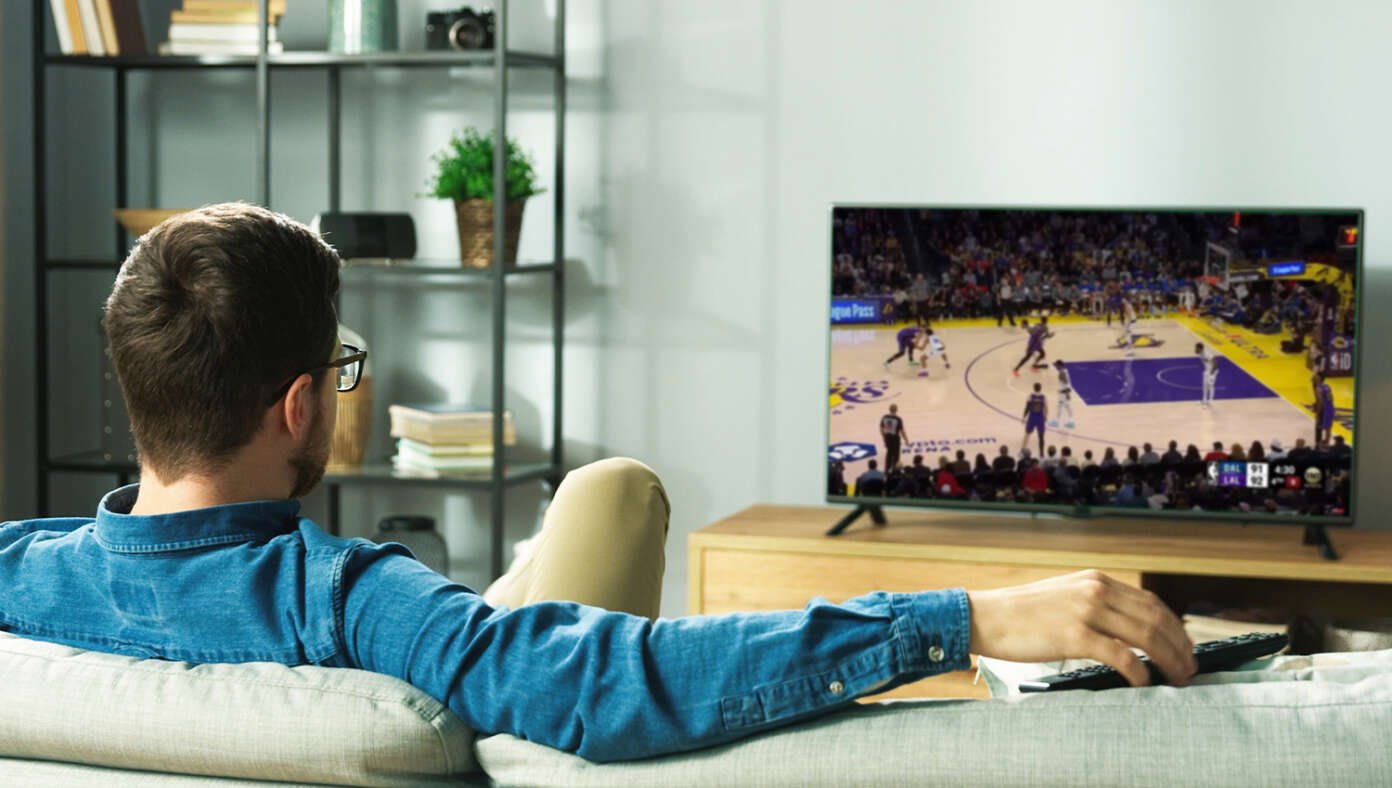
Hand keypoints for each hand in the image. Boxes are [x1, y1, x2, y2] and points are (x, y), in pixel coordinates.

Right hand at [966, 569, 1196, 686]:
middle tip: (1190, 669)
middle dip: (1180, 647)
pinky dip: (1140, 673)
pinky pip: (1121, 656)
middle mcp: (1095, 590)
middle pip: (1156, 619)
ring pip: (1146, 636)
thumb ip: (1094, 603)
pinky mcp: (1074, 635)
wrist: (985, 617)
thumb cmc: (1020, 613)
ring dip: (1169, 661)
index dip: (1176, 627)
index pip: (1151, 602)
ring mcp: (1085, 611)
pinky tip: (1144, 684)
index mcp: (1095, 580)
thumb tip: (1125, 627)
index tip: (1185, 647)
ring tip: (1177, 679)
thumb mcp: (1063, 596)